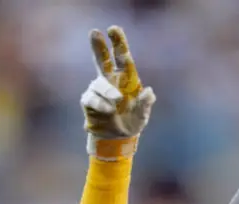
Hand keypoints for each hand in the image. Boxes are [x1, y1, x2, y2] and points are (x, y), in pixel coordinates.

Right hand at [80, 26, 155, 159]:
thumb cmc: (132, 122)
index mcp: (126, 79)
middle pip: (101, 59)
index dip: (118, 42)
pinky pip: (92, 98)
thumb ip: (145, 104)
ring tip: (116, 103)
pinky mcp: (89, 101)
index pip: (122, 57)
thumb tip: (149, 92)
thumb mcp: (142, 115)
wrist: (117, 139)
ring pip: (99, 84)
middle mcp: (110, 80)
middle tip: (94, 32)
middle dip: (98, 46)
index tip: (113, 29)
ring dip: (108, 92)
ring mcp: (98, 89)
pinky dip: (100, 103)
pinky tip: (109, 110)